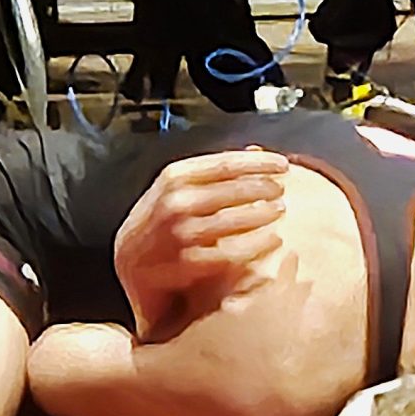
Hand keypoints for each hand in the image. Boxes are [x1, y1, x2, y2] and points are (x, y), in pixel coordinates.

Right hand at [113, 149, 289, 335]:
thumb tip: (254, 151)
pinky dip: (255, 246)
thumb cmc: (159, 222)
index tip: (282, 163)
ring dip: (262, 214)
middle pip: (233, 190)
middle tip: (282, 189)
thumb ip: (212, 172)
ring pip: (234, 220)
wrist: (131, 263)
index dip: (259, 163)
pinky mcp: (187, 263)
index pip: (225, 164)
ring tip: (279, 211)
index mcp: (174, 177)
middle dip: (264, 187)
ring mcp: (180, 234)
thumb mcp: (176, 188)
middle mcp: (175, 203)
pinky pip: (231, 253)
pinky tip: (271, 240)